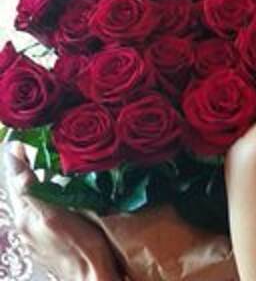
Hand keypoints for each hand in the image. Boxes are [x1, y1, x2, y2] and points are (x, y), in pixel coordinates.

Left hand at [3, 141, 122, 280]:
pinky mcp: (54, 235)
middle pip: (24, 186)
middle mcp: (28, 222)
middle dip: (29, 164)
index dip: (17, 156)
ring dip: (42, 176)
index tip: (23, 136)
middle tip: (40, 143)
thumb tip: (15, 166)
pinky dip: (52, 190)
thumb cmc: (79, 249)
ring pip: (36, 195)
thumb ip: (33, 192)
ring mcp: (41, 230)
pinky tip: (66, 186)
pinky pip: (48, 205)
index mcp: (25, 216)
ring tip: (53, 159)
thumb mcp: (54, 216)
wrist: (93, 278)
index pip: (15, 178)